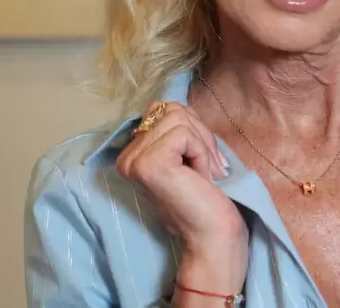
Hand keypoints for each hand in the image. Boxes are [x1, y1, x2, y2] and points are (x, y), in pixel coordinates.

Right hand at [116, 101, 247, 289]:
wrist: (213, 233)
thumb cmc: (206, 195)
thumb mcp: (186, 153)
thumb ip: (175, 129)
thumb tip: (172, 105)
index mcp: (132, 153)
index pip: (164, 109)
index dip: (193, 128)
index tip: (201, 161)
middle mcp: (126, 156)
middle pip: (172, 110)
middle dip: (200, 134)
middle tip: (207, 168)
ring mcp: (134, 160)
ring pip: (180, 118)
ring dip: (203, 145)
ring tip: (203, 174)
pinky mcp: (149, 164)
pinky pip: (184, 133)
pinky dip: (202, 152)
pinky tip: (201, 177)